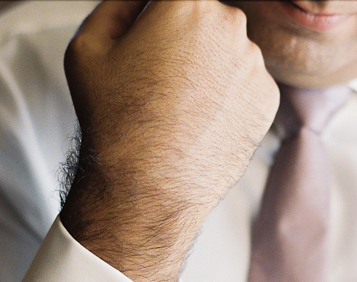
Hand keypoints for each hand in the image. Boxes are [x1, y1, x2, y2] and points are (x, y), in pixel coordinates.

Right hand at [61, 1, 279, 281]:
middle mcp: (230, 25)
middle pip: (206, 17)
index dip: (159, 18)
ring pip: (228, 50)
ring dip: (208, 66)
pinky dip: (227, 96)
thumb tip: (142, 1)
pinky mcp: (267, 99)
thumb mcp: (89, 45)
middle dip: (184, 37)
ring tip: (177, 105)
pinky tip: (199, 120)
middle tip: (157, 75)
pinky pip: (245, 84)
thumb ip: (119, 4)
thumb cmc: (115, 121)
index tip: (153, 42)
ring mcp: (254, 64)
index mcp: (186, 2)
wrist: (149, 189)